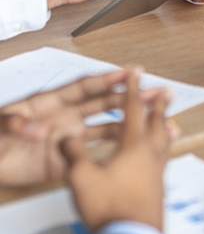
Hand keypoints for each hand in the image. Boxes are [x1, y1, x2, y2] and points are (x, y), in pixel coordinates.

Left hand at [0, 70, 161, 185]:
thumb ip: (17, 124)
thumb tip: (39, 129)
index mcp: (52, 101)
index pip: (85, 87)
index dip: (108, 79)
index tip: (130, 73)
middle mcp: (66, 116)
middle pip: (104, 104)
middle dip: (130, 97)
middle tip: (155, 93)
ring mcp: (69, 138)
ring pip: (107, 127)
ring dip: (130, 123)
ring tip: (155, 120)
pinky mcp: (68, 159)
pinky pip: (96, 154)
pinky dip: (115, 151)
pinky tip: (133, 149)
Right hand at [60, 70, 174, 232]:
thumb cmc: (110, 208)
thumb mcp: (81, 177)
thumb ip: (74, 153)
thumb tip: (67, 138)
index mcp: (134, 145)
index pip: (134, 109)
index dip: (133, 89)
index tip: (137, 74)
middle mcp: (151, 154)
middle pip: (158, 121)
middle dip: (159, 104)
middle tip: (166, 91)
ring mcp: (158, 171)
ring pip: (165, 140)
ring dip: (166, 125)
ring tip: (171, 120)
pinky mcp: (159, 187)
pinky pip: (164, 158)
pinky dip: (164, 148)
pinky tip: (160, 157)